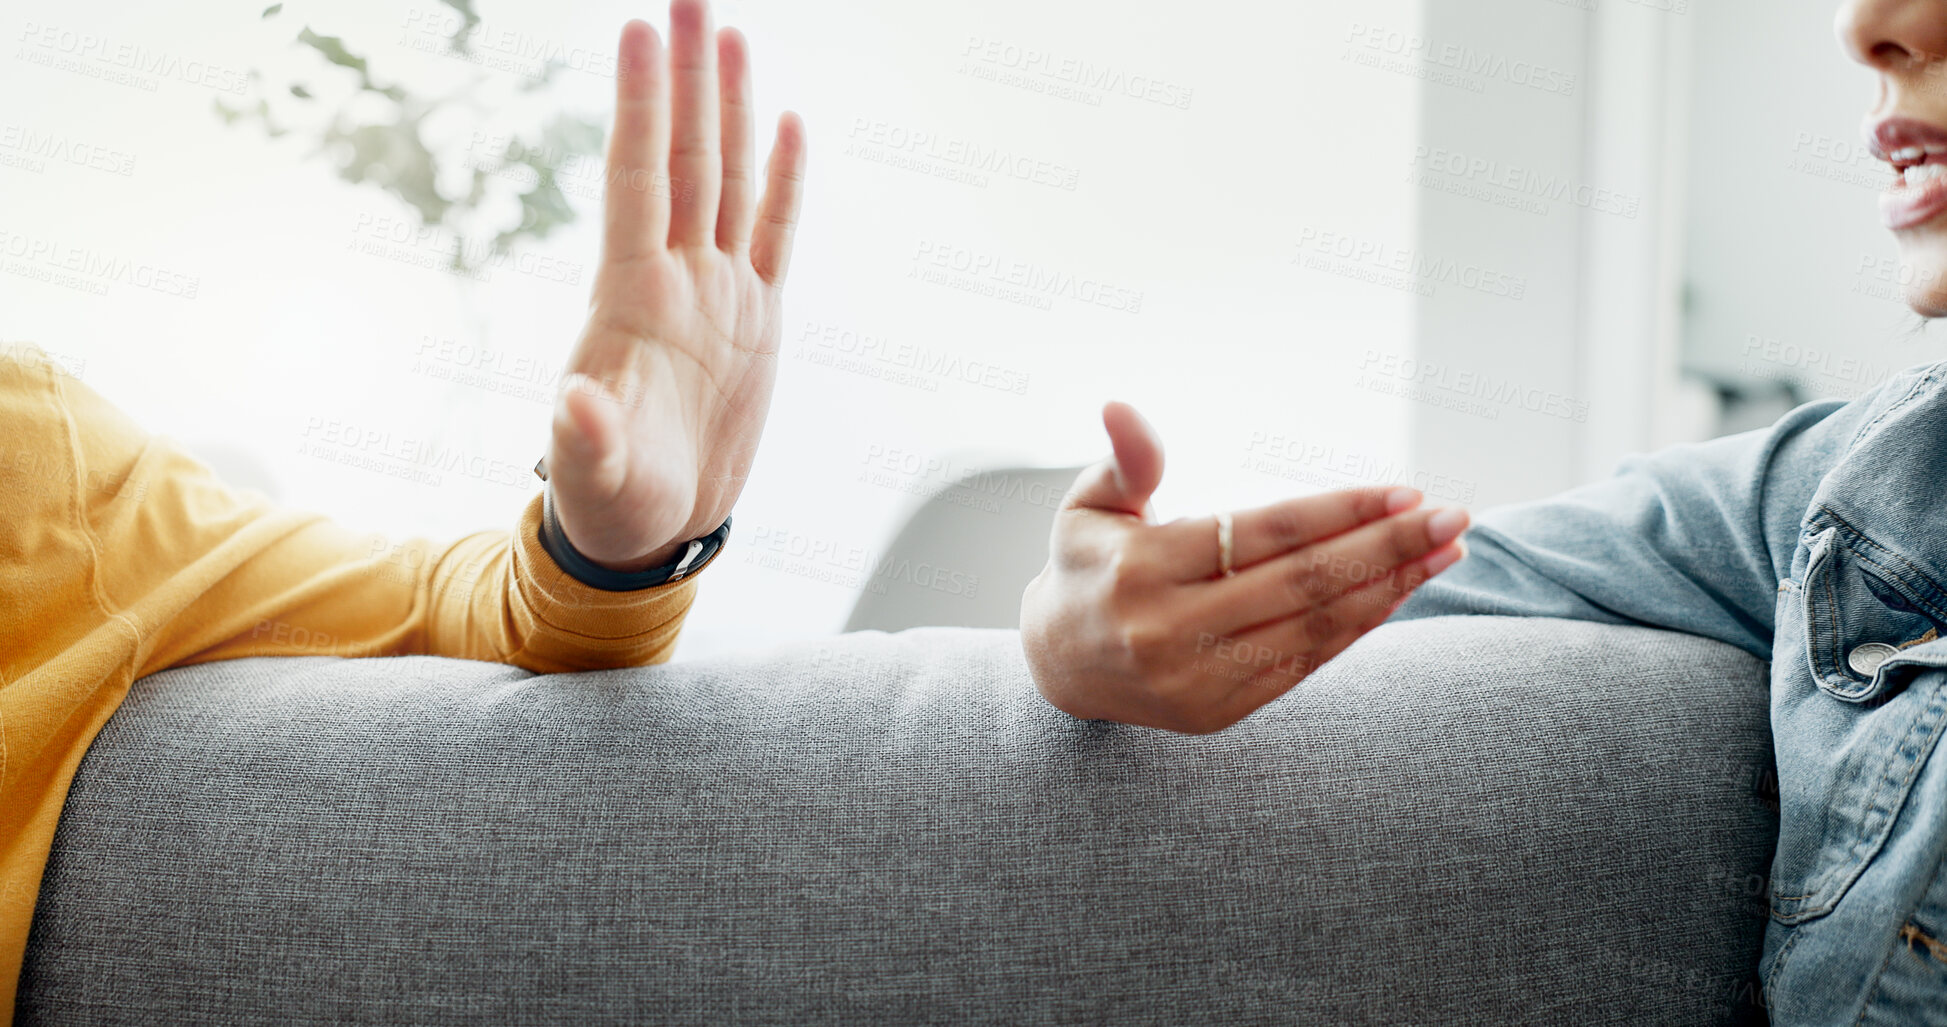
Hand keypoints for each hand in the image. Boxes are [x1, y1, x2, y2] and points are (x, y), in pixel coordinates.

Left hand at [546, 0, 806, 570]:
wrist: (655, 528)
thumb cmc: (611, 505)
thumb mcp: (594, 481)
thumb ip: (584, 439)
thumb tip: (574, 403)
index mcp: (631, 301)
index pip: (637, 180)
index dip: (640, 107)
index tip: (638, 32)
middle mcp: (674, 279)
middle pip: (684, 156)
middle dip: (686, 77)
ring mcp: (717, 294)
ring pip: (727, 178)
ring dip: (727, 106)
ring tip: (728, 33)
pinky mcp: (757, 319)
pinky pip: (775, 233)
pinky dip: (784, 179)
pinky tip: (787, 121)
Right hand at [1019, 402, 1469, 733]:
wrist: (1057, 668)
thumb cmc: (1089, 566)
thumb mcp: (1088, 506)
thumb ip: (1126, 461)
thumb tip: (1121, 407)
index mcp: (1140, 568)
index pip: (1263, 533)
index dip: (1340, 511)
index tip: (1405, 491)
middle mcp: (1169, 629)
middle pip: (1302, 582)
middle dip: (1387, 547)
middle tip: (1453, 517)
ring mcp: (1196, 678)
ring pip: (1313, 627)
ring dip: (1390, 588)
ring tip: (1446, 552)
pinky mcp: (1218, 711)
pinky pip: (1305, 662)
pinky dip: (1358, 626)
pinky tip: (1399, 591)